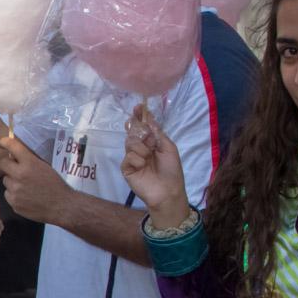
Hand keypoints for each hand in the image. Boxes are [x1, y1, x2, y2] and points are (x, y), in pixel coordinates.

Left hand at [0, 132, 70, 224]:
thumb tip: (15, 155)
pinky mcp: (13, 203)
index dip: (5, 143)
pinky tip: (25, 197)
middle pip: (2, 164)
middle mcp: (19, 175)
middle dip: (7, 164)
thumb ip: (30, 160)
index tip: (2, 144)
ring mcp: (15, 190)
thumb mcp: (45, 166)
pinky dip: (14, 195)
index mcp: (30, 163)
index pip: (12, 146)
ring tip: (25, 186)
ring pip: (6, 180)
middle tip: (14, 168)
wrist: (61, 206)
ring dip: (12, 181)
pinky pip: (8, 194)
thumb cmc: (56, 185)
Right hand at [120, 104, 188, 227]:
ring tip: (148, 158)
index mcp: (151, 143)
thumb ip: (157, 133)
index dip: (140, 117)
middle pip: (133, 132)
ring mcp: (132, 158)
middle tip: (149, 141)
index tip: (138, 107)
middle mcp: (141, 148)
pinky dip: (137, 159)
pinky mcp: (126, 168)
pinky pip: (128, 156)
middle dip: (139, 132)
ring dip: (141, 148)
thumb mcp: (169, 148)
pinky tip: (142, 166)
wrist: (168, 191)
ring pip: (130, 142)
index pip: (143, 127)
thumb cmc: (171, 170)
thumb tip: (149, 119)